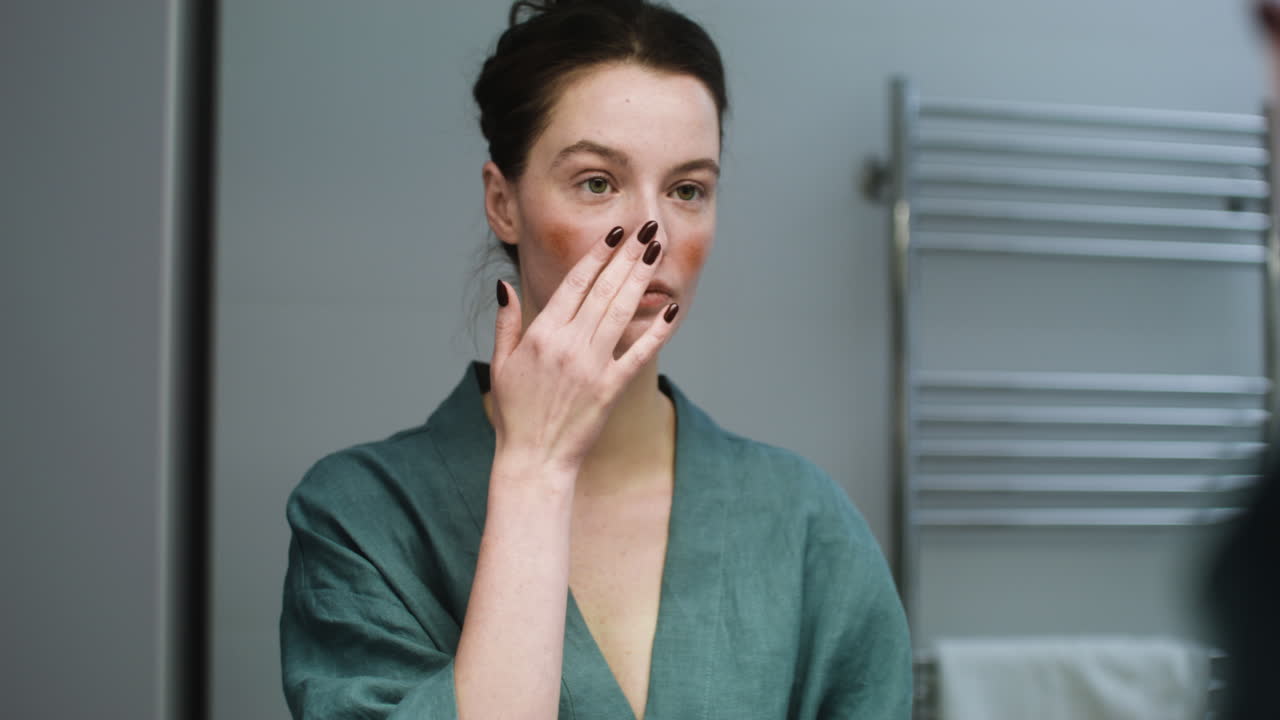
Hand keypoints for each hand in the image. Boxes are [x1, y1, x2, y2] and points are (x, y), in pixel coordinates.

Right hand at [488, 221, 679, 475]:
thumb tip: (505, 285)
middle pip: (603, 290)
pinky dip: (657, 331)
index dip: (597, 255)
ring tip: (656, 251)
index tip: (615, 233)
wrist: (534, 459)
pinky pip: (638, 354)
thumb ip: (506, 322)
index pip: (574, 284)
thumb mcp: (501, 364)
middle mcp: (568, 345)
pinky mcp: (610, 389)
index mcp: (541, 334)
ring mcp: (591, 366)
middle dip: (626, 256)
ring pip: (621, 312)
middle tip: (645, 229)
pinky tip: (671, 308)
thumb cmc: (515, 413)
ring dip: (640, 279)